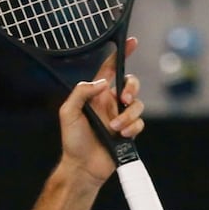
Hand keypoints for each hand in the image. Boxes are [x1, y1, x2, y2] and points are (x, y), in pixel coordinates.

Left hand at [58, 38, 144, 186]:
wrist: (83, 167)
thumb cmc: (72, 140)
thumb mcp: (68, 113)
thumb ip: (81, 93)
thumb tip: (101, 82)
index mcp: (95, 95)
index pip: (110, 69)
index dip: (121, 55)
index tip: (132, 42)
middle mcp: (109, 103)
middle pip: (131, 84)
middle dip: (132, 89)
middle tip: (123, 99)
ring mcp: (120, 117)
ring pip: (138, 105)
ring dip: (128, 116)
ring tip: (114, 128)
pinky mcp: (128, 131)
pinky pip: (140, 123)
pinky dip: (132, 128)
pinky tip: (121, 136)